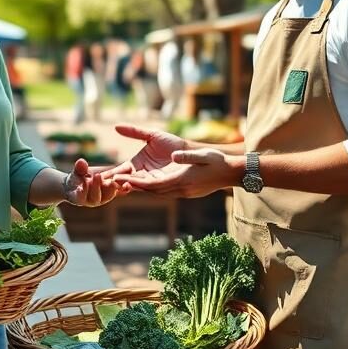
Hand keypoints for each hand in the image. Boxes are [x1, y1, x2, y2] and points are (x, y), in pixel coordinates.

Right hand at [63, 158, 127, 206]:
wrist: (86, 182)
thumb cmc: (77, 178)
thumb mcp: (76, 173)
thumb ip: (79, 169)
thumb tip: (81, 162)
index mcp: (79, 197)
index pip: (79, 196)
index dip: (80, 192)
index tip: (81, 187)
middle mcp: (92, 200)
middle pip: (95, 197)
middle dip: (97, 186)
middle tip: (98, 176)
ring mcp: (104, 198)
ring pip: (108, 195)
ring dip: (112, 188)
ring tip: (114, 180)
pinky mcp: (113, 193)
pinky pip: (119, 192)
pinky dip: (123, 188)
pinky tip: (127, 183)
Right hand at [99, 125, 190, 187]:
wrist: (189, 150)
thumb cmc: (171, 143)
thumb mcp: (151, 135)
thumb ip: (134, 132)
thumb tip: (116, 126)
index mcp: (137, 165)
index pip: (121, 170)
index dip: (110, 172)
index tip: (97, 173)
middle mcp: (143, 175)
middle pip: (125, 179)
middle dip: (114, 180)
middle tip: (102, 180)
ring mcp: (152, 180)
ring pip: (135, 183)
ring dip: (124, 182)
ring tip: (114, 181)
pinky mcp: (163, 183)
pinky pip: (149, 185)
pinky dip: (139, 184)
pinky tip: (131, 182)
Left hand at [112, 148, 241, 198]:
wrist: (232, 173)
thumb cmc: (218, 162)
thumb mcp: (203, 155)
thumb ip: (187, 156)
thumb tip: (173, 156)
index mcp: (183, 181)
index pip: (154, 184)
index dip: (137, 182)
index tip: (122, 179)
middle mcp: (181, 190)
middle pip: (152, 190)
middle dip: (134, 186)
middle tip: (115, 182)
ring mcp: (184, 193)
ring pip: (157, 192)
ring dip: (141, 189)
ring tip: (125, 184)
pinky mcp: (186, 192)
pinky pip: (164, 192)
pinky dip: (152, 189)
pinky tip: (145, 184)